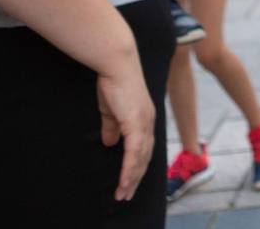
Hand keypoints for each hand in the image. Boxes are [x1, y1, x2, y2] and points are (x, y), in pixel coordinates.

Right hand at [96, 57, 155, 200]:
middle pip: (145, 158)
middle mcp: (148, 122)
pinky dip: (129, 168)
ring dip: (131, 178)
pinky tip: (124, 181)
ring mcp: (144, 123)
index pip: (144, 148)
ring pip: (141, 159)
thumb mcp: (111, 110)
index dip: (138, 166)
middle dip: (136, 178)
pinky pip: (134, 152)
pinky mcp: (136, 122)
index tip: (130, 181)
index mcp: (144, 119)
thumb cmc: (113, 83)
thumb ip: (113, 126)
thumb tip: (111, 143)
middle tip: (126, 195)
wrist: (117, 64)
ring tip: (123, 194)